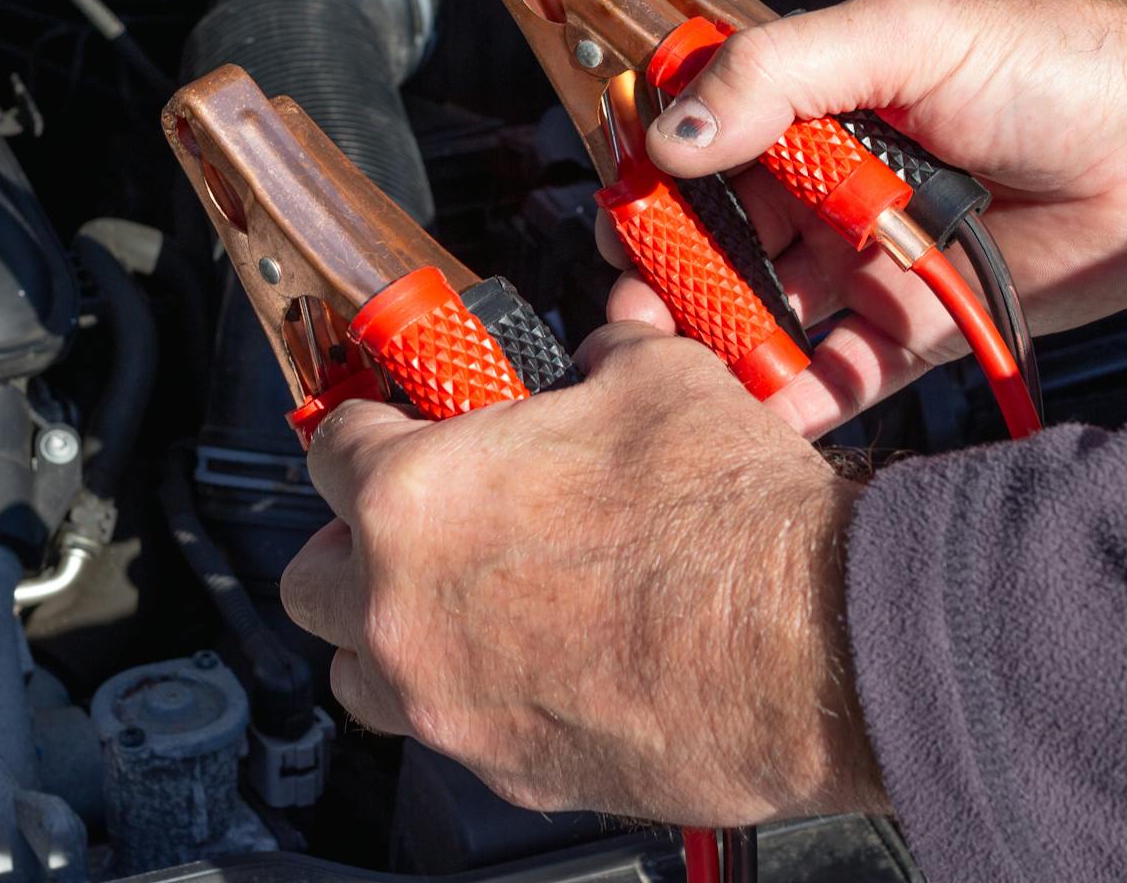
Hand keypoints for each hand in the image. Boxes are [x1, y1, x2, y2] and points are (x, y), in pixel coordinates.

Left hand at [278, 321, 888, 825]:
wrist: (814, 645)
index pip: (328, 450)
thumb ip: (596, 360)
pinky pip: (451, 731)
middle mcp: (404, 610)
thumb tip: (599, 353)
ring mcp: (448, 704)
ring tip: (461, 602)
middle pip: (312, 578)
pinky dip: (473, 695)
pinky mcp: (508, 772)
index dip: (364, 427)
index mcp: (414, 496)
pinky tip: (542, 662)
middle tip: (414, 520)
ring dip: (391, 634)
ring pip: (360, 673)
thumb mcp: (656, 379)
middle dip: (352, 544)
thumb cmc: (731, 518)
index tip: (385, 428)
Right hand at [611, 0, 1126, 435]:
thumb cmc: (1052, 62)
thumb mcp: (903, 38)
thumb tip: (672, 135)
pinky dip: (795, 399)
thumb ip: (780, 74)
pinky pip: (838, 372)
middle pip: (716, 244)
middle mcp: (823, 187)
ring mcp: (864, 260)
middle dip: (672, 284)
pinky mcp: (914, 327)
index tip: (621, 229)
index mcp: (807, 106)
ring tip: (685, 381)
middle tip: (637, 324)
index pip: (697, 150)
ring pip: (766, 313)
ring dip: (722, 347)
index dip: (651, 190)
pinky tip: (760, 417)